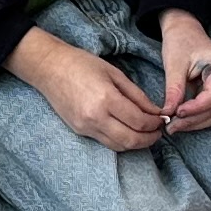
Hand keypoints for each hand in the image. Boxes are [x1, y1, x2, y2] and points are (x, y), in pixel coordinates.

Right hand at [16, 26, 165, 149]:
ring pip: (118, 146)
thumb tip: (155, 111)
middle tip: (158, 132)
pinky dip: (121, 141)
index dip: (154, 123)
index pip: (139, 121)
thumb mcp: (114, 73)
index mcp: (106, 99)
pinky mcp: (79, 130)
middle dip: (149, 139)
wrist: (49, 68)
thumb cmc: (82, 64)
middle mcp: (95, 117)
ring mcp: (86, 127)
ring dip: (136, 143)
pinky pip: (106, 142)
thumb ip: (137, 95)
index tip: (161, 119)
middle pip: (131, 140)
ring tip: (145, 134)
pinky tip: (128, 131)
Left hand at [157, 11, 210, 132]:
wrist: (185, 31)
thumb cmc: (180, 41)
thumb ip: (174, 89)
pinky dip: (197, 117)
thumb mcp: (174, 64)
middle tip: (170, 127)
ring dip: (194, 123)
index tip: (176, 114)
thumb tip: (168, 113)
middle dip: (193, 121)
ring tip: (174, 125)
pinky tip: (181, 119)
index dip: (195, 110)